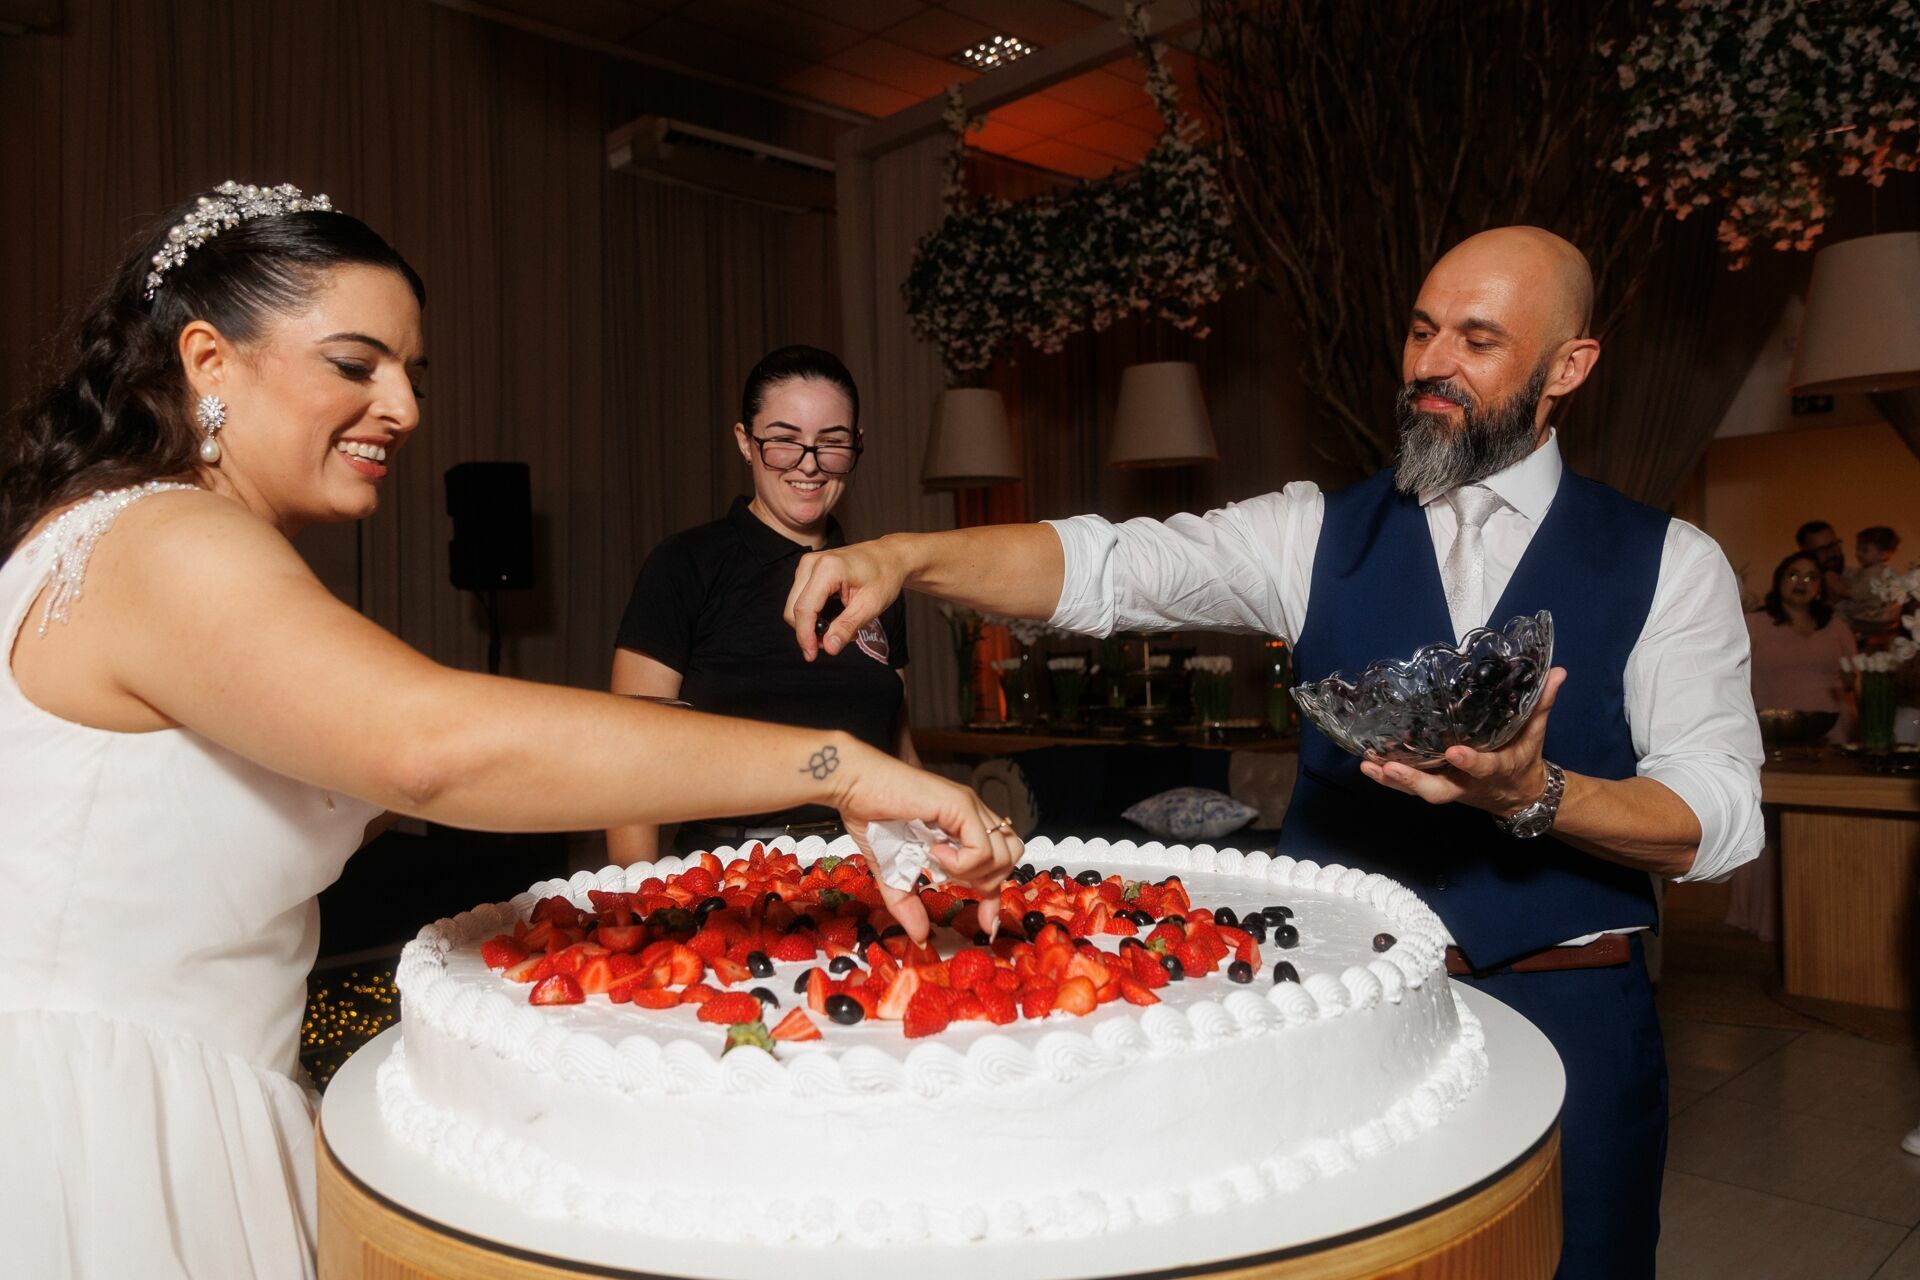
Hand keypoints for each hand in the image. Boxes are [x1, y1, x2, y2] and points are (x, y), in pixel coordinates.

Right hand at [785, 539, 907, 661]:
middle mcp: (811, 563)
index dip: (805, 636)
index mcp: (827, 569)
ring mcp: (807, 565)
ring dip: (812, 623)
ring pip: (795, 605)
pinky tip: (835, 615)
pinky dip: (814, 613)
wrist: (889, 556)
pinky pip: (802, 598)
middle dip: (809, 632)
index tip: (811, 656)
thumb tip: (828, 647)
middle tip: (835, 641)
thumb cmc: (884, 576)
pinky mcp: (808, 570)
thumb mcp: (870, 605)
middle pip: (794, 609)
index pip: (804, 609)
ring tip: (840, 627)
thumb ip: (847, 627)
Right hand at [831, 746, 1019, 942]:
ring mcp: (970, 808)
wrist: (854, 786)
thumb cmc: (871, 819)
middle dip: (988, 881)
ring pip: (1005, 852)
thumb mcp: (892, 873)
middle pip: (1011, 856)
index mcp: (964, 827)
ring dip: (974, 871)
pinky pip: (982, 847)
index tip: (986, 924)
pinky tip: (935, 853)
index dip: (996, 896)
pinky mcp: (961, 804)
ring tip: (940, 865)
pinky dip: (962, 861)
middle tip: (953, 882)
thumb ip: (907, 903)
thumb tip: (920, 937)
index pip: (999, 863)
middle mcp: (973, 815)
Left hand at [1359, 666, 1566, 817]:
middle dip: (1414, 781)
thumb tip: (1557, 672)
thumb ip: (1541, 703)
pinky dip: (1388, 779)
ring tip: (1370, 765)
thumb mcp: (1535, 733)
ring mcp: (1450, 787)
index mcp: (1497, 769)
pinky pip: (1409, 787)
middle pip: (1439, 790)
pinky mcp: (1436, 786)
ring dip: (1393, 780)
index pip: (1484, 767)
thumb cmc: (1524, 758)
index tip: (1454, 751)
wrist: (1519, 794)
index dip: (1470, 762)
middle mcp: (1467, 784)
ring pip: (1418, 790)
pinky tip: (1368, 765)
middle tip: (1391, 767)